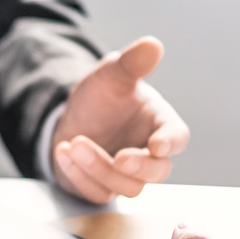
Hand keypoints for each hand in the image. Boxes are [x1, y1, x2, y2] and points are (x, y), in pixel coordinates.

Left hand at [53, 37, 188, 202]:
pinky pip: (98, 193)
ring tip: (74, 143)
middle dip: (138, 167)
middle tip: (119, 158)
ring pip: (127, 186)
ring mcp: (127, 175)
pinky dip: (78, 175)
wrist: (71, 118)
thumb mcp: (111, 74)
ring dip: (98, 168)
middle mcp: (148, 154)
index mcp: (159, 124)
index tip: (157, 144)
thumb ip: (132, 63)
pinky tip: (62, 152)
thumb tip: (152, 44)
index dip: (170, 142)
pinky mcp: (104, 189)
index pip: (177, 137)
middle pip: (157, 172)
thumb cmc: (101, 97)